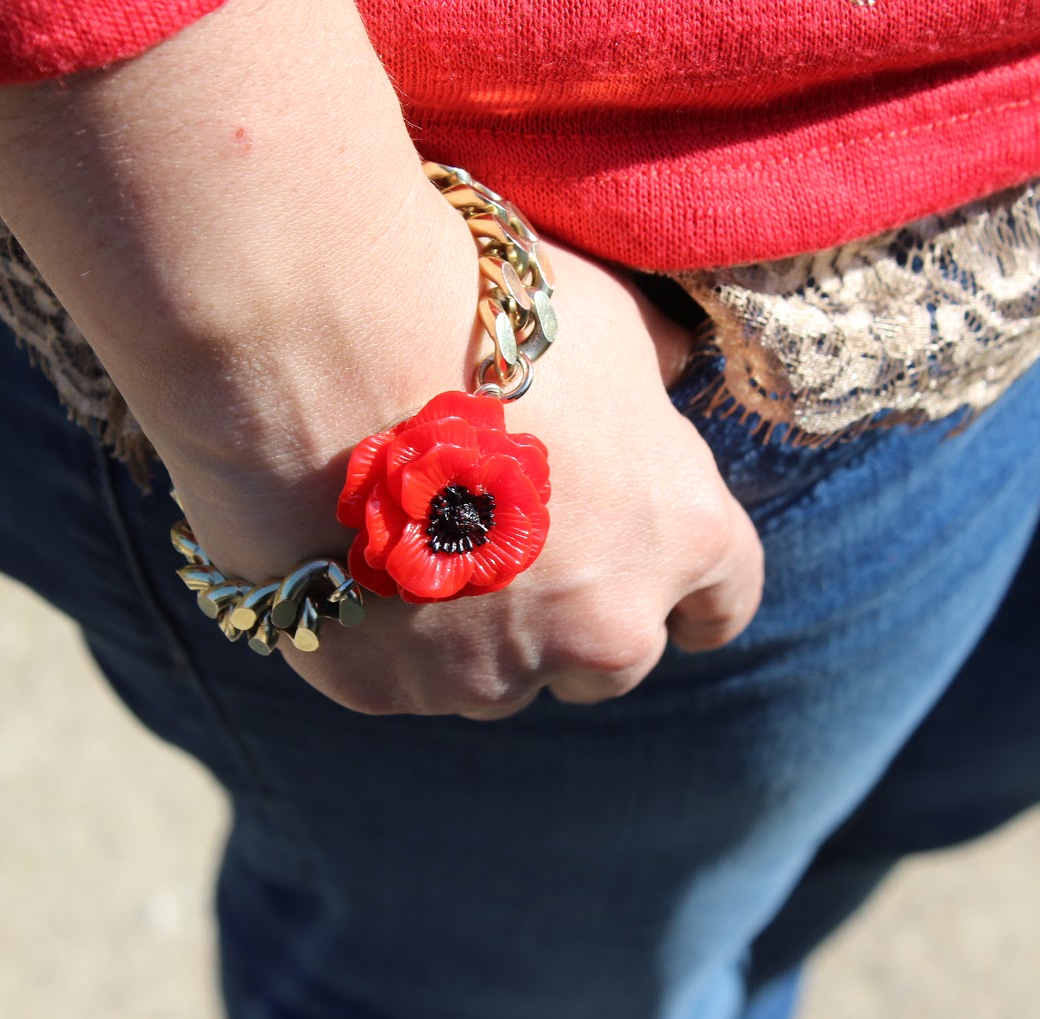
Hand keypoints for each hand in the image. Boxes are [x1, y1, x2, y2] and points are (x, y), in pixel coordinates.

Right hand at [179, 240, 762, 718]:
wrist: (317, 331)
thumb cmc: (478, 310)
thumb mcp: (608, 325)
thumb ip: (653, 380)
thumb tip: (670, 377)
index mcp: (679, 539)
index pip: (721, 604)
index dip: (691, 598)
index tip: (669, 599)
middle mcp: (602, 630)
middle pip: (611, 662)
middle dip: (574, 619)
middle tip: (509, 547)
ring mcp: (489, 672)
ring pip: (496, 679)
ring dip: (473, 633)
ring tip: (412, 537)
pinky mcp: (383, 688)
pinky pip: (395, 676)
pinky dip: (376, 632)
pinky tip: (341, 551)